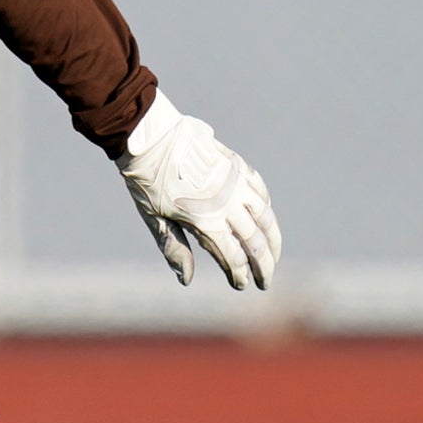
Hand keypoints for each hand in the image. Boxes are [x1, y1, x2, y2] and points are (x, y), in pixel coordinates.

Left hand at [120, 93, 280, 291]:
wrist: (151, 137)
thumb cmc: (148, 182)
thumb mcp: (154, 220)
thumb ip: (174, 249)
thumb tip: (187, 280)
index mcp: (206, 221)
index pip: (233, 257)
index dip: (239, 275)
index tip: (241, 285)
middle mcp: (227, 204)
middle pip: (255, 242)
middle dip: (263, 265)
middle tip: (265, 281)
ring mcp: (235, 183)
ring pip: (265, 216)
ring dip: (273, 239)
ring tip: (275, 254)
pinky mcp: (236, 165)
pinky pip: (260, 189)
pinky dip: (266, 207)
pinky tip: (266, 218)